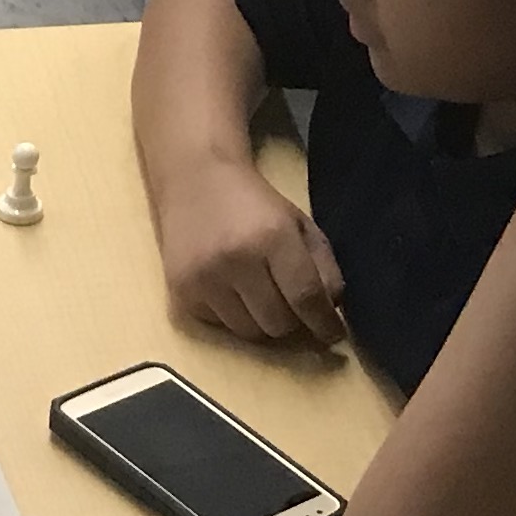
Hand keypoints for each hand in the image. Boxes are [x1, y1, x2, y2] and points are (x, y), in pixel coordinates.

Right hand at [157, 164, 345, 344]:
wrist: (195, 181)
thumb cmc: (254, 204)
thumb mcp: (299, 225)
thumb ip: (323, 268)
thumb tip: (329, 312)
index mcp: (272, 237)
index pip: (305, 297)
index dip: (324, 323)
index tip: (333, 334)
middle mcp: (236, 261)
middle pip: (278, 323)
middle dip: (292, 320)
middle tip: (289, 302)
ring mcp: (204, 279)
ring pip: (249, 333)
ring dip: (262, 321)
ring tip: (259, 295)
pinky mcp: (181, 292)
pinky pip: (220, 326)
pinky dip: (233, 316)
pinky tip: (230, 289)